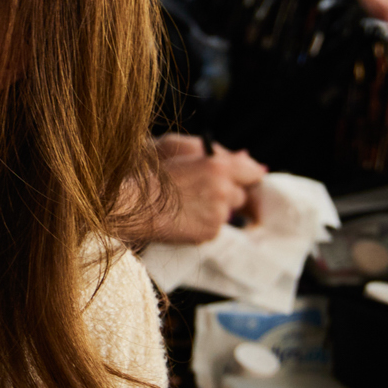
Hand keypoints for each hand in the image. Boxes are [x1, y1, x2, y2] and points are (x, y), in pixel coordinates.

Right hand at [148, 135, 267, 244]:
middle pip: (239, 195)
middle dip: (227, 194)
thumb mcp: (186, 155)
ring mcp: (218, 214)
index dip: (247, 174)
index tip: (245, 178)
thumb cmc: (156, 175)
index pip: (251, 171)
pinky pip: (214, 227)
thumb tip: (251, 162)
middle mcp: (224, 191)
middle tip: (202, 192)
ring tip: (187, 205)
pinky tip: (183, 217)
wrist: (136, 205)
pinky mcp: (211, 232)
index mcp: (219, 166)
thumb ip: (220, 157)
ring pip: (227, 213)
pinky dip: (203, 224)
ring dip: (214, 209)